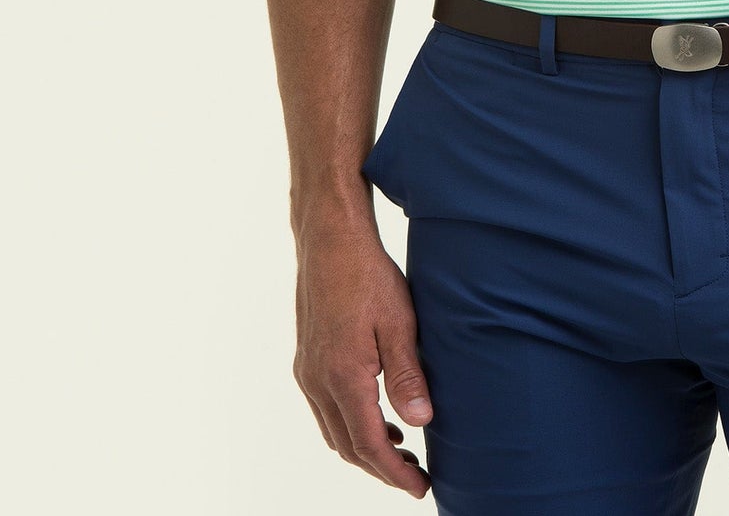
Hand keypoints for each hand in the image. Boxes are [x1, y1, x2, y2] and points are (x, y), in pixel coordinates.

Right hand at [293, 222, 433, 498]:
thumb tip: (422, 422)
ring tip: (402, 452)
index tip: (421, 488)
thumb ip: (407, 374)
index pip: (369, 444)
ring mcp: (307, 371)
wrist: (329, 240)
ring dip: (365, 447)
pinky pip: (326, 409)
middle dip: (381, 468)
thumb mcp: (400, 321)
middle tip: (416, 477)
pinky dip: (351, 424)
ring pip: (334, 430)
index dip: (395, 473)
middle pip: (347, 446)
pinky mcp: (307, 359)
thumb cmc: (368, 275)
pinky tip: (377, 415)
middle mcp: (317, 381)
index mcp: (342, 376)